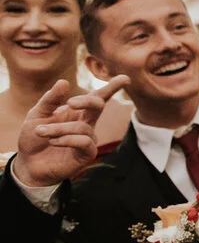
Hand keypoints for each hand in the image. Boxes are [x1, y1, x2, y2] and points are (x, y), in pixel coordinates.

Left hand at [11, 76, 128, 187]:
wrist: (29, 164)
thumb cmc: (34, 137)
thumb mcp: (37, 114)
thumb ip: (50, 99)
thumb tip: (64, 81)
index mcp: (76, 112)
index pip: (96, 97)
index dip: (111, 87)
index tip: (125, 78)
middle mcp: (86, 123)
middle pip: (98, 105)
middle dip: (87, 101)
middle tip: (69, 103)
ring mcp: (88, 139)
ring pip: (82, 127)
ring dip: (59, 128)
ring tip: (41, 132)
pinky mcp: (87, 154)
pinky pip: (83, 142)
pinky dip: (66, 139)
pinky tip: (53, 141)